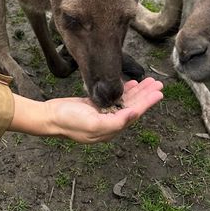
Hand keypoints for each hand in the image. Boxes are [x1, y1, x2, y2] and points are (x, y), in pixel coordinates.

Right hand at [9, 78, 163, 143]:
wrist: (50, 117)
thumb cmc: (69, 121)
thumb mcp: (92, 123)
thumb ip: (115, 121)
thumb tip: (134, 115)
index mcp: (111, 129)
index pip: (134, 114)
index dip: (147, 103)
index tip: (158, 93)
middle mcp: (110, 122)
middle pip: (133, 107)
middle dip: (146, 95)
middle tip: (159, 84)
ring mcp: (103, 114)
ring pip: (126, 101)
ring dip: (138, 92)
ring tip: (149, 81)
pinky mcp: (96, 107)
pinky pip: (115, 98)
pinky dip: (124, 91)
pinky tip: (131, 84)